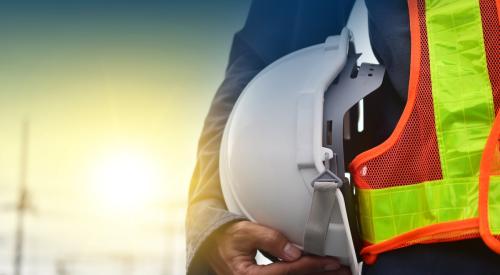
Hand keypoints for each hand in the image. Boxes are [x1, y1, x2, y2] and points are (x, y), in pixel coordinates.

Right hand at [206, 220, 350, 274]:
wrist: (213, 247)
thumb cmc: (227, 239)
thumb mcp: (245, 232)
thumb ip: (268, 238)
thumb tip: (293, 251)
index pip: (287, 271)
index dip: (310, 265)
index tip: (329, 262)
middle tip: (344, 271)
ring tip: (337, 272)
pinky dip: (306, 274)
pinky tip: (319, 271)